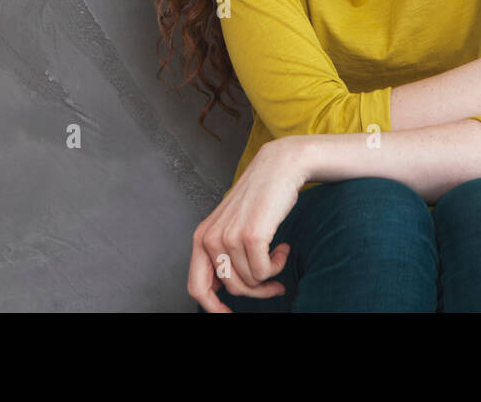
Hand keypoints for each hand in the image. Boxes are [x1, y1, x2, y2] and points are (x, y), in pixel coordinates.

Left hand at [187, 136, 307, 312]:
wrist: (280, 167)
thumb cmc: (261, 198)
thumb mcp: (232, 224)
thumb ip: (222, 253)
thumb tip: (225, 290)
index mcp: (201, 237)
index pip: (197, 287)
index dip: (213, 308)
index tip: (230, 314)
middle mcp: (209, 238)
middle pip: (230, 289)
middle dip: (255, 293)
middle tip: (274, 286)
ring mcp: (228, 237)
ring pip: (251, 282)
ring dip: (270, 274)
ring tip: (278, 253)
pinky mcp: (250, 236)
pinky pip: (264, 272)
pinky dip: (278, 264)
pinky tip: (283, 247)